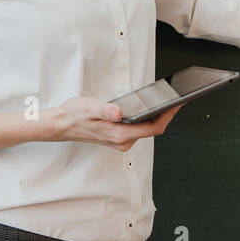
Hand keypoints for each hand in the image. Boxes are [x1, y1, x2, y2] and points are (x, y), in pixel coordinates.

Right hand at [47, 97, 183, 151]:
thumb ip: (106, 110)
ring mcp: (121, 140)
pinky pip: (139, 129)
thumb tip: (118, 112)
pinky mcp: (119, 137)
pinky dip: (147, 119)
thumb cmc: (75, 115)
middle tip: (177, 99)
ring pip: (146, 130)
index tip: (177, 104)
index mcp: (119, 134)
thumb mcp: (90, 107)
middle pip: (153, 129)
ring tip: (166, 102)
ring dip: (157, 117)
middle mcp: (122, 141)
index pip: (152, 128)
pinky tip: (149, 108)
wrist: (61, 124)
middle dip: (166, 115)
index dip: (168, 116)